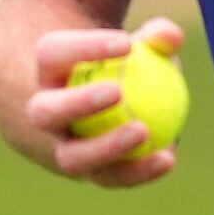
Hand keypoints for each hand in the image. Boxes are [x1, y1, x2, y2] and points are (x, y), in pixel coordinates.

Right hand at [18, 17, 186, 188]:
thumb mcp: (137, 46)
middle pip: (45, 112)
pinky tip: (168, 157)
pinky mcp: (88, 173)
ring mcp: (61, 148)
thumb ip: (155, 37)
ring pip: (73, 158)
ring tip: (143, 131)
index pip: (52, 54)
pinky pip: (109, 177)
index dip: (85, 48)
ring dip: (107, 148)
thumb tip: (170, 37)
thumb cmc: (117, 65)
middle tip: (117, 93)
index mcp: (46, 72)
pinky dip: (139, 170)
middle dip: (77, 103)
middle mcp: (44, 114)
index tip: (128, 44)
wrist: (92, 108)